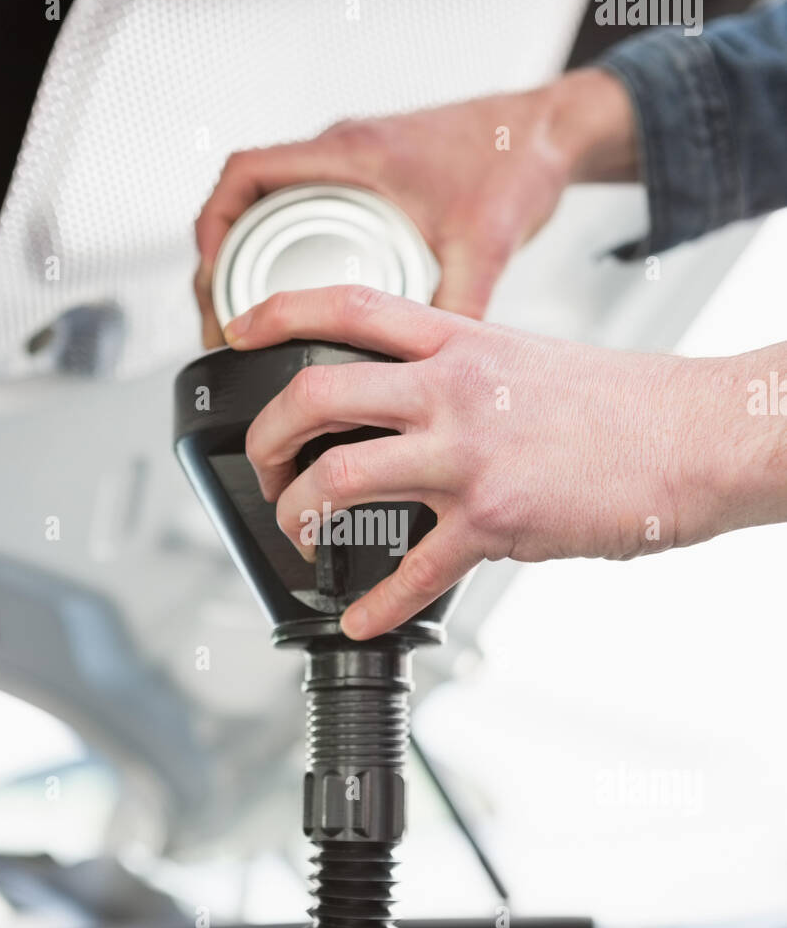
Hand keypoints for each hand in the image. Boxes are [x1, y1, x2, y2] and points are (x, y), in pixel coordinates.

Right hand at [195, 69, 637, 345]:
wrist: (551, 133)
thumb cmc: (517, 160)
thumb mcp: (483, 244)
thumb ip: (458, 305)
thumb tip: (433, 372)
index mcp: (354, 153)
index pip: (247, 175)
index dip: (212, 228)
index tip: (208, 279)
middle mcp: (344, 154)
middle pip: (246, 203)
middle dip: (222, 262)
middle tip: (225, 323)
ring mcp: (354, 165)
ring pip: (272, 210)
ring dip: (252, 258)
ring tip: (249, 319)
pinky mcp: (370, 181)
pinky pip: (306, 213)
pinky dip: (288, 252)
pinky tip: (300, 297)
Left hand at [223, 286, 772, 640]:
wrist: (690, 437)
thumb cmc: (617, 404)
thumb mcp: (525, 361)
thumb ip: (459, 376)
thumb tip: (411, 405)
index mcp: (460, 342)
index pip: (349, 306)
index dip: (279, 313)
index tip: (237, 330)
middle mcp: (453, 390)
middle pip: (316, 396)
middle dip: (267, 439)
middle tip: (266, 468)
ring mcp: (468, 454)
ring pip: (342, 478)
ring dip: (301, 517)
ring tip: (302, 536)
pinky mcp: (494, 519)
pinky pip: (413, 572)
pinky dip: (376, 607)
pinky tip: (361, 621)